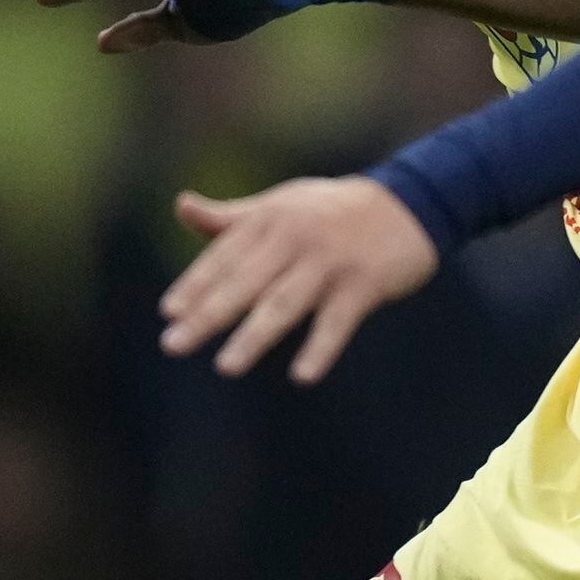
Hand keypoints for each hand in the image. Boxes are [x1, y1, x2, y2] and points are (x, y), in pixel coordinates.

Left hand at [159, 177, 439, 381]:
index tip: (169, 313)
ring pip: (284, 303)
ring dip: (254, 336)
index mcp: (271, 220)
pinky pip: (338, 322)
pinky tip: (302, 376)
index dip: (195, 284)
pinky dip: (320, 348)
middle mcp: (296, 238)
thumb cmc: (332, 210)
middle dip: (208, 315)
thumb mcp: (281, 204)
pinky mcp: (364, 284)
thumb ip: (231, 218)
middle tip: (174, 344)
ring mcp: (330, 262)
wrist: (409, 203)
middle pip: (245, 282)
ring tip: (226, 366)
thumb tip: (181, 207)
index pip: (225, 256)